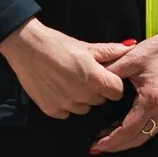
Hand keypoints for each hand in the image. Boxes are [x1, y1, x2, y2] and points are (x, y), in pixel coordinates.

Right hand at [0, 19, 125, 118]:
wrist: (26, 48)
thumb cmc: (57, 44)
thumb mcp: (86, 46)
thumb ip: (111, 51)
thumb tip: (131, 47)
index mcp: (96, 79)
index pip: (118, 91)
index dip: (113, 83)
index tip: (104, 76)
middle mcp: (83, 95)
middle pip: (101, 100)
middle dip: (97, 89)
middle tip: (84, 75)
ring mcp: (67, 105)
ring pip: (85, 108)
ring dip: (82, 98)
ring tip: (70, 81)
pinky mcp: (52, 110)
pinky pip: (67, 112)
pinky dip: (66, 103)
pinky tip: (58, 88)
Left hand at [89, 24, 157, 154]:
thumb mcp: (132, 57)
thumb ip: (111, 71)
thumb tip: (92, 79)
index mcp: (151, 100)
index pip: (129, 129)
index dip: (112, 140)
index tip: (96, 145)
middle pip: (138, 138)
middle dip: (117, 145)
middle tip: (98, 147)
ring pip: (146, 135)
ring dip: (127, 141)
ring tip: (107, 139)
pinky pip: (152, 127)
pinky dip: (137, 132)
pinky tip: (124, 127)